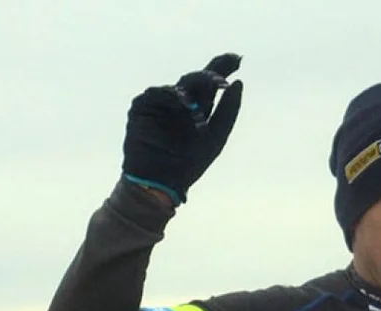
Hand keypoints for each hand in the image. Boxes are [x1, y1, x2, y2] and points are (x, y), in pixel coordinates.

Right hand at [122, 53, 243, 204]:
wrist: (162, 182)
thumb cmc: (189, 163)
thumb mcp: (217, 136)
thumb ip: (229, 110)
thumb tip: (238, 82)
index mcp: (197, 109)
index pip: (210, 84)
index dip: (222, 68)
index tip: (238, 59)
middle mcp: (179, 104)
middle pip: (196, 79)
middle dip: (212, 73)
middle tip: (225, 76)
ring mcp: (160, 104)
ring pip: (181, 85)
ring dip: (198, 84)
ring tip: (214, 91)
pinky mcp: (142, 108)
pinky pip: (157, 93)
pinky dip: (173, 95)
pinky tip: (187, 102)